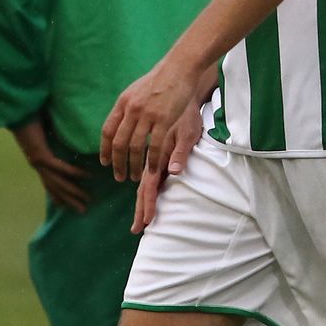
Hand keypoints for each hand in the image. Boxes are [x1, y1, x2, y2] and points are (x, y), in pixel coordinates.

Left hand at [11, 120, 90, 212]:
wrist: (17, 111)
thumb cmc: (31, 116)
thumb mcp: (45, 130)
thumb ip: (54, 136)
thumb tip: (68, 134)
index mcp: (37, 161)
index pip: (50, 183)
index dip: (58, 196)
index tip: (67, 207)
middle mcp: (37, 165)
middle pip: (55, 188)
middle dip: (69, 200)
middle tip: (83, 211)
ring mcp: (38, 162)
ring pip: (58, 182)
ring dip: (73, 192)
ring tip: (86, 200)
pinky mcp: (41, 155)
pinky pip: (60, 167)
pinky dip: (73, 172)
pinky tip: (86, 177)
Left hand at [100, 55, 199, 183]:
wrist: (180, 67)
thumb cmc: (161, 79)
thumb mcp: (136, 90)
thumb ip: (127, 108)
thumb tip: (119, 122)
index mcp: (123, 103)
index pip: (108, 131)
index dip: (105, 150)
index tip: (105, 163)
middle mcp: (132, 109)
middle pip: (119, 143)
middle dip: (118, 164)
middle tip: (119, 177)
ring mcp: (147, 114)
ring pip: (135, 147)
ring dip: (134, 165)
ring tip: (135, 176)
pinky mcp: (164, 119)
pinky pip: (154, 145)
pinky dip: (151, 160)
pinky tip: (152, 168)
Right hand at [133, 100, 202, 233]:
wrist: (181, 96)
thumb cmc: (188, 116)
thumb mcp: (188, 133)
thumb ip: (180, 153)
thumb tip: (174, 172)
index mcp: (157, 155)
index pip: (149, 186)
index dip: (148, 204)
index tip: (145, 222)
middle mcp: (153, 157)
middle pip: (144, 188)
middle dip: (141, 209)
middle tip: (137, 230)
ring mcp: (154, 155)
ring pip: (143, 182)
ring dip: (141, 202)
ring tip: (140, 221)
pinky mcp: (158, 151)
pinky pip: (148, 174)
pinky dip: (146, 189)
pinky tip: (145, 198)